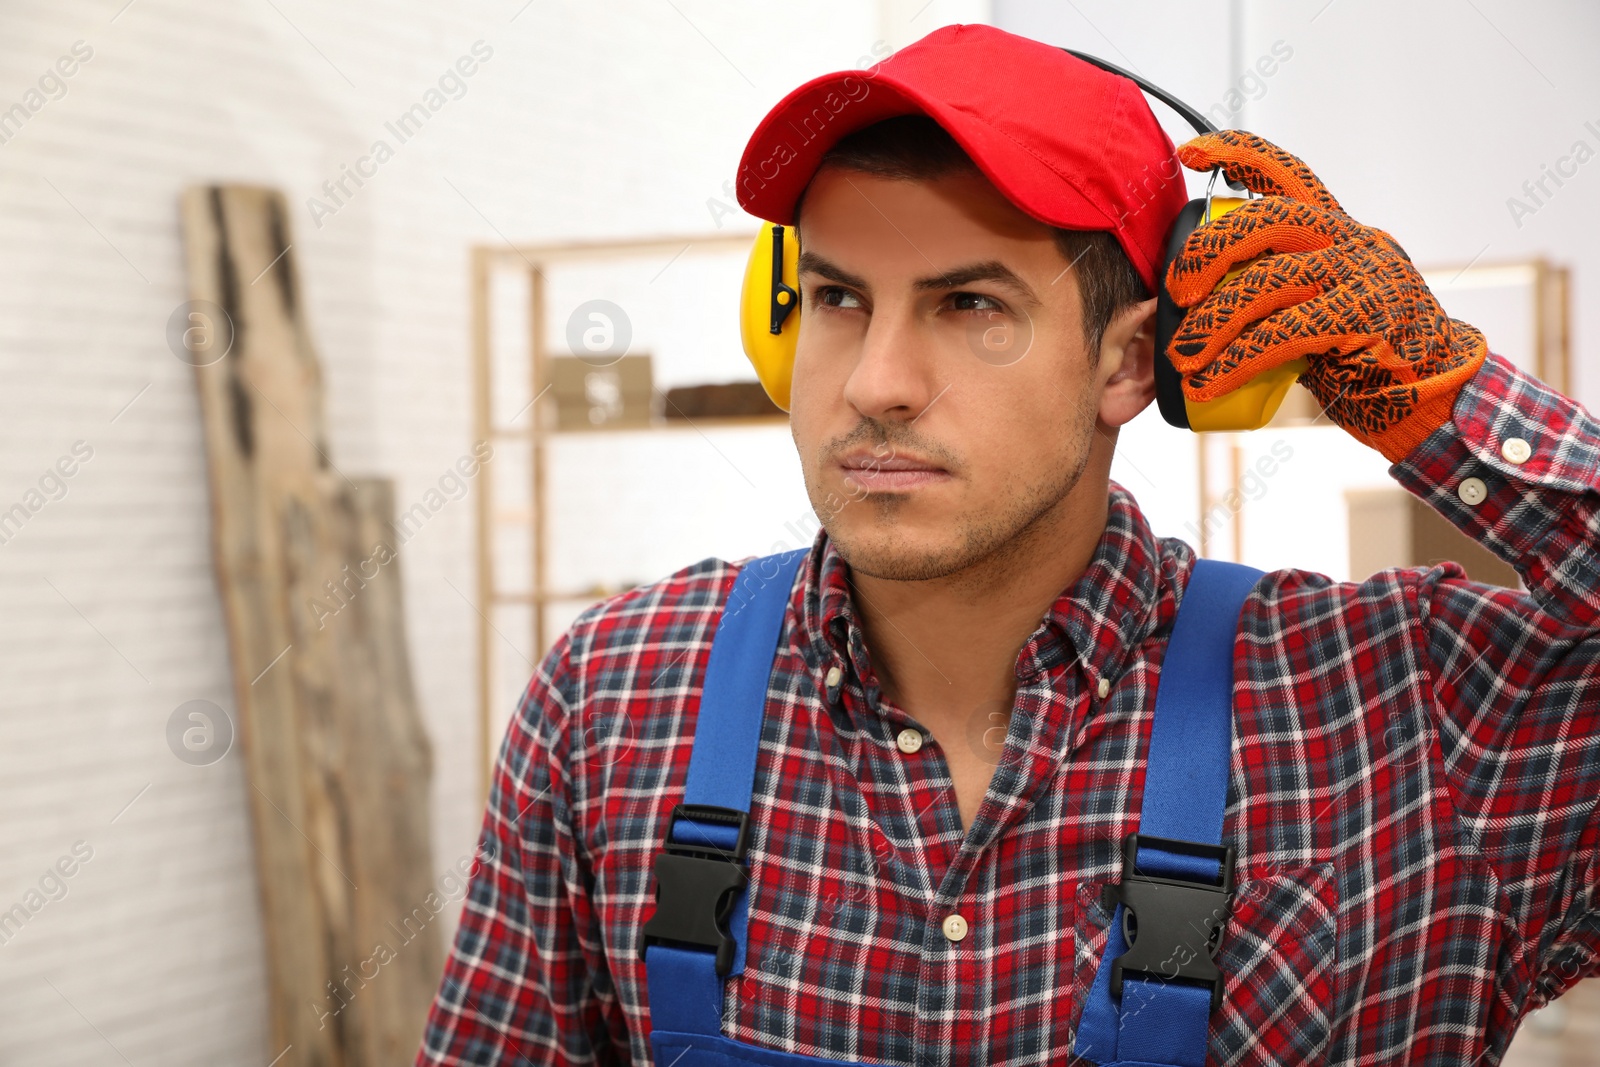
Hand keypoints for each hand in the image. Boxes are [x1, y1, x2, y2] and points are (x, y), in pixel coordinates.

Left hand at [1164, 130, 1487, 462]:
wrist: (1429, 394)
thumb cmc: (1360, 353)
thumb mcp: (1315, 306)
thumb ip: (1272, 289)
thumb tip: (1193, 302)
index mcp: (1335, 229)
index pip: (1286, 173)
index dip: (1237, 154)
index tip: (1188, 154)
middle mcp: (1350, 240)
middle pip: (1268, 220)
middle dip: (1210, 251)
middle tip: (1177, 292)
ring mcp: (1363, 274)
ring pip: (1269, 282)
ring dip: (1213, 323)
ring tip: (1181, 356)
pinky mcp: (1366, 316)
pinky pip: (1284, 333)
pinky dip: (1238, 360)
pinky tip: (1209, 382)